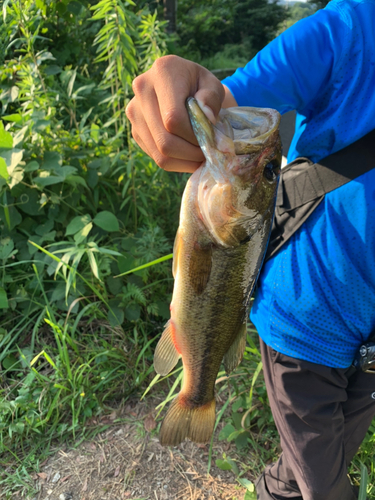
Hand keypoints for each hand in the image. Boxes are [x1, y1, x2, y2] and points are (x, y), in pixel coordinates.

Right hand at [126, 55, 235, 172]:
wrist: (183, 87)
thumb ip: (213, 98)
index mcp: (162, 72)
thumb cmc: (201, 87)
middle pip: (164, 140)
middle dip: (190, 153)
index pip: (173, 118)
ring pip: (159, 154)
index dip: (193, 136)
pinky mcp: (135, 131)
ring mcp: (134, 113)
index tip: (211, 139)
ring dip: (185, 161)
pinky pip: (156, 157)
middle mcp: (142, 90)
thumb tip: (207, 118)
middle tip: (208, 154)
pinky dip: (177, 163)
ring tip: (201, 156)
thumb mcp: (213, 85)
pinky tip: (189, 156)